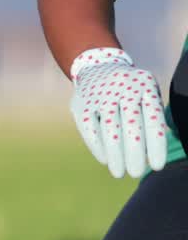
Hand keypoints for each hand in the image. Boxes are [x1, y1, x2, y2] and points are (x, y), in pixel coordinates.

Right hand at [70, 48, 169, 177]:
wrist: (98, 66)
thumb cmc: (130, 90)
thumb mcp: (145, 94)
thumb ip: (151, 117)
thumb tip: (155, 152)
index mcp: (145, 85)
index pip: (153, 119)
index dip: (156, 144)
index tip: (157, 166)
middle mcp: (123, 87)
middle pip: (131, 126)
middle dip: (135, 153)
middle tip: (137, 173)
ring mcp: (100, 94)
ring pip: (110, 130)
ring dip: (115, 154)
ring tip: (120, 173)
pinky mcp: (81, 103)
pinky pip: (91, 129)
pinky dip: (98, 147)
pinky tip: (105, 160)